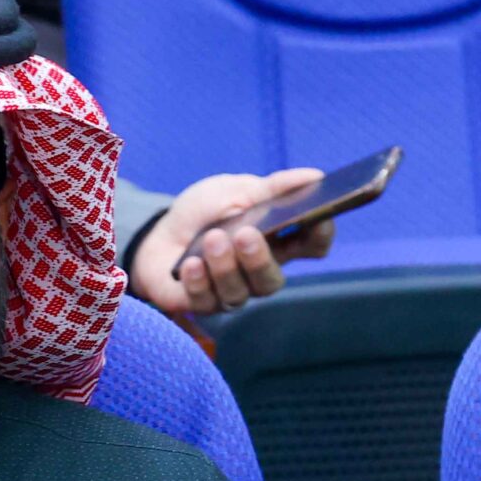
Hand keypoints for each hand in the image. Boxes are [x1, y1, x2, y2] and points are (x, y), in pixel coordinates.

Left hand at [128, 169, 336, 315]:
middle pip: (272, 280)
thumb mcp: (237, 190)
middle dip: (259, 259)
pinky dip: (198, 281)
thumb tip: (315, 176)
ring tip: (211, 239)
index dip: (320, 235)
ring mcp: (230, 291)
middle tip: (245, 234)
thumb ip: (273, 188)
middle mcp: (258, 273)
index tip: (316, 218)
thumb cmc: (206, 211)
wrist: (160, 230)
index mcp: (278, 242)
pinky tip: (190, 264)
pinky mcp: (200, 304)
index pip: (313, 246)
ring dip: (224, 266)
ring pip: (239, 293)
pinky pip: (205, 301)